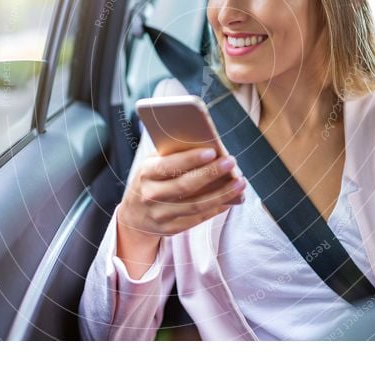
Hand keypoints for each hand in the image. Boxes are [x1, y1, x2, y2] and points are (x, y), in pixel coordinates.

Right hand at [116, 147, 245, 276]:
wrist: (134, 216)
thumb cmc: (150, 181)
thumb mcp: (153, 164)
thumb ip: (173, 154)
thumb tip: (205, 144)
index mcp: (145, 174)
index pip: (168, 165)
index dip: (191, 159)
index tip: (212, 151)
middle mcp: (151, 195)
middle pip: (185, 186)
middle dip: (211, 173)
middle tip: (231, 163)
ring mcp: (161, 215)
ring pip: (196, 205)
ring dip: (222, 193)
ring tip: (240, 182)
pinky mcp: (171, 229)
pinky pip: (198, 218)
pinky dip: (217, 207)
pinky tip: (231, 198)